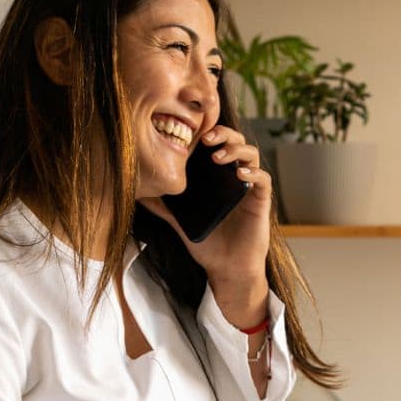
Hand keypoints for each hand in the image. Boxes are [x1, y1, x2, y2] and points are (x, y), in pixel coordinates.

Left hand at [141, 125, 272, 322]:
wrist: (227, 268)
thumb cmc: (207, 243)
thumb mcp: (180, 222)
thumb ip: (162, 207)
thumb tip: (138, 195)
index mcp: (217, 176)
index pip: (215, 143)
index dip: (206, 132)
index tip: (190, 132)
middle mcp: (234, 175)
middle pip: (235, 141)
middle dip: (223, 133)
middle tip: (206, 138)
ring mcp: (249, 185)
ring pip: (251, 153)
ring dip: (236, 149)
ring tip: (218, 156)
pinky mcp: (260, 199)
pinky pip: (263, 179)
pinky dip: (253, 172)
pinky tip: (239, 173)